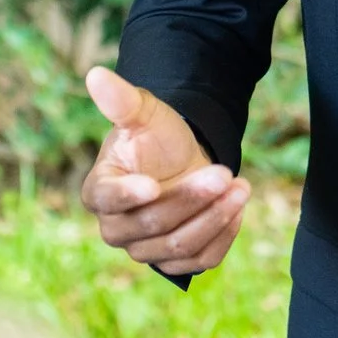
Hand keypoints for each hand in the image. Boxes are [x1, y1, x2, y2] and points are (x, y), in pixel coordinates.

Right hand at [80, 67, 251, 276]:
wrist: (182, 163)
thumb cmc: (156, 138)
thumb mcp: (144, 113)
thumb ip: (121, 100)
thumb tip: (96, 74)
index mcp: (98, 191)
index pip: (107, 199)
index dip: (128, 195)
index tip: (154, 184)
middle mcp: (115, 228)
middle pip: (152, 224)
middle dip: (191, 198)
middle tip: (224, 172)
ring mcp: (144, 250)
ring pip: (178, 246)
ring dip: (214, 218)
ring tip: (240, 188)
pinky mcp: (174, 263)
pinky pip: (199, 261)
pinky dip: (222, 236)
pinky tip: (237, 210)